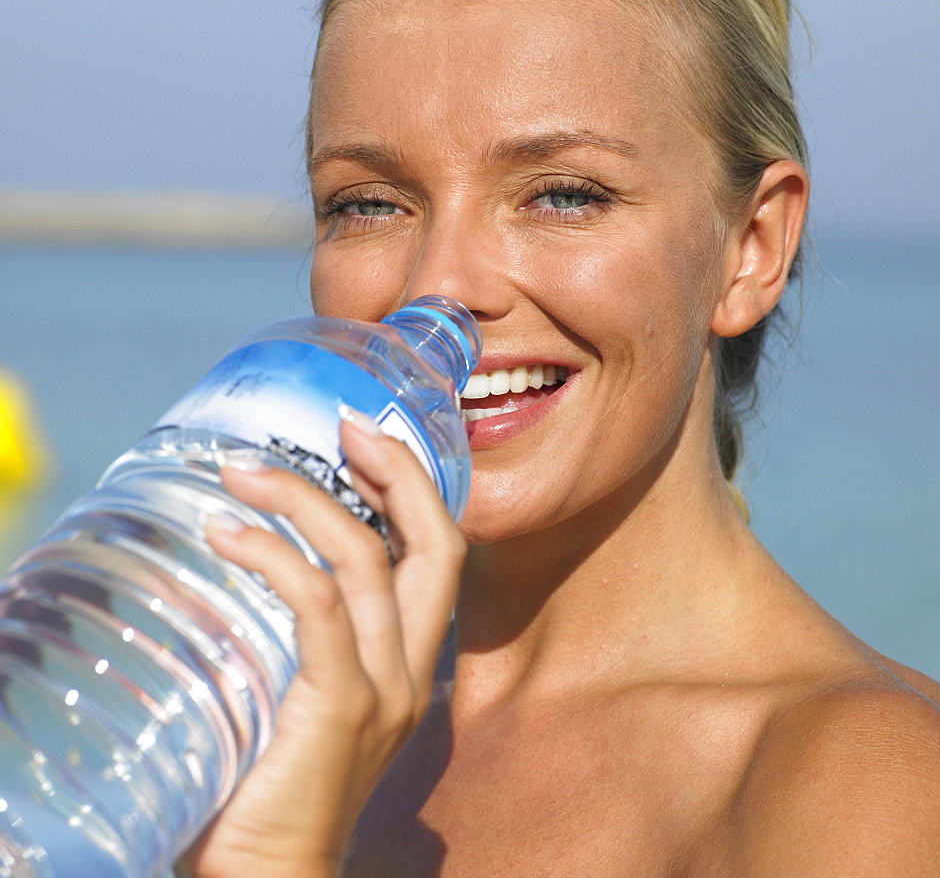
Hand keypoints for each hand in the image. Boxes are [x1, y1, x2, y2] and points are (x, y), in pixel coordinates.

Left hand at [176, 414, 465, 877]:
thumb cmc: (266, 788)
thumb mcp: (301, 698)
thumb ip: (303, 640)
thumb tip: (251, 556)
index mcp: (408, 664)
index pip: (437, 555)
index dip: (412, 488)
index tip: (365, 437)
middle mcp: (411, 670)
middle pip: (435, 544)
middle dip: (397, 472)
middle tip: (343, 426)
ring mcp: (385, 690)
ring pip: (367, 560)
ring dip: (306, 500)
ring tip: (242, 473)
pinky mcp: (343, 707)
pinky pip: (316, 605)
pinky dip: (274, 555)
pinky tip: (227, 534)